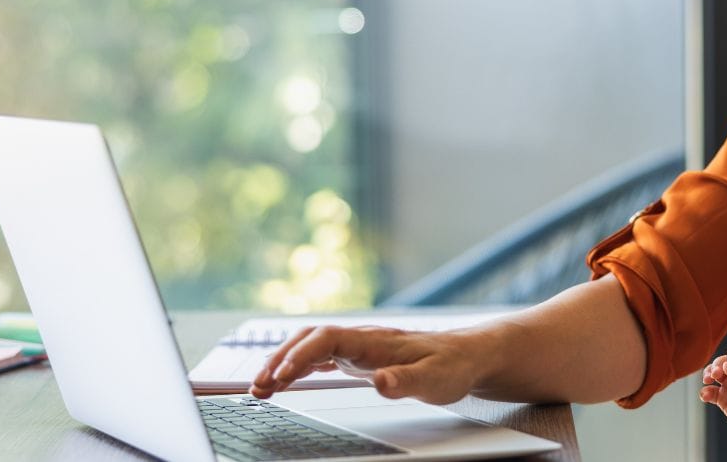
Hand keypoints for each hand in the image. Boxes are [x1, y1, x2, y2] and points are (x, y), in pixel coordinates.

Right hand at [249, 325, 483, 402]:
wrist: (468, 355)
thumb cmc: (453, 366)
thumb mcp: (435, 379)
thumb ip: (406, 381)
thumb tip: (380, 382)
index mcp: (375, 341)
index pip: (327, 340)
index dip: (301, 355)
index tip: (281, 376)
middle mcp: (363, 340)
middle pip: (310, 340)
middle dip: (280, 359)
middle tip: (258, 386)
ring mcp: (361, 348)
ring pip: (312, 347)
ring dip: (284, 363)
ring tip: (261, 387)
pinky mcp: (362, 357)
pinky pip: (322, 357)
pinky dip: (299, 367)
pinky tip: (287, 379)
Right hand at [698, 343, 726, 437]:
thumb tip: (726, 365)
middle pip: (722, 361)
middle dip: (717, 365)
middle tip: (717, 374)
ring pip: (712, 374)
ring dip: (707, 374)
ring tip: (708, 379)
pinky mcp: (722, 398)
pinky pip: (709, 392)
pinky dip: (705, 392)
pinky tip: (706, 395)